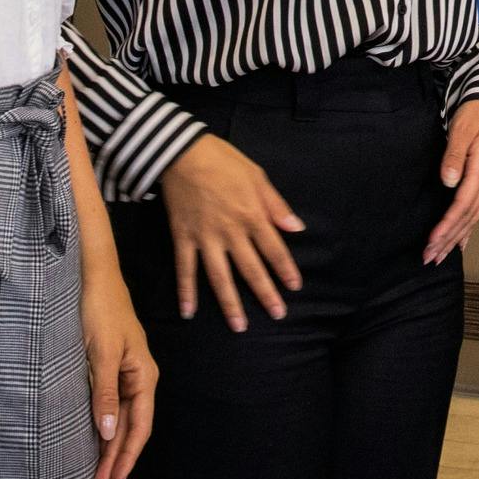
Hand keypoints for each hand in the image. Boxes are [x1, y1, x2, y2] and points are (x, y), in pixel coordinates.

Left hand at [82, 257, 155, 478]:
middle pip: (132, 428)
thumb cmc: (99, 309)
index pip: (140, 427)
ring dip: (110, 447)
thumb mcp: (101, 353)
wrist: (91, 275)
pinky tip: (96, 441)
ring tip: (99, 474)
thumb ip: (105, 394)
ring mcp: (124, 373)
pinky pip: (110, 406)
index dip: (126, 457)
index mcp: (143, 375)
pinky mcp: (108, 367)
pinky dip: (104, 427)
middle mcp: (137, 377)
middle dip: (117, 459)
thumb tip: (110, 434)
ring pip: (121, 419)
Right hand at [158, 134, 302, 330]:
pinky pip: (185, 269)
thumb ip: (276, 205)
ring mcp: (205, 238)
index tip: (294, 288)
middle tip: (277, 314)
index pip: (274, 249)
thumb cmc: (224, 160)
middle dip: (265, 293)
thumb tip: (297, 228)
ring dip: (230, 303)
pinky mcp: (183, 237)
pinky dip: (186, 291)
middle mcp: (231, 232)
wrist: (181, 152)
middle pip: (251, 269)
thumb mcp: (258, 176)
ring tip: (238, 326)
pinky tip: (188, 312)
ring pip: (220, 277)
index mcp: (252, 216)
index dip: (285, 270)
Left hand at [422, 98, 478, 267]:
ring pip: (473, 218)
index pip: (463, 204)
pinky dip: (468, 230)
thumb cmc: (477, 113)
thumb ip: (455, 156)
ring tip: (439, 256)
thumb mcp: (462, 129)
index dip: (448, 225)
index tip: (432, 240)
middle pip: (468, 217)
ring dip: (456, 239)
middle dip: (449, 239)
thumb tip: (448, 181)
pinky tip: (460, 244)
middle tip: (430, 257)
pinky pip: (477, 212)